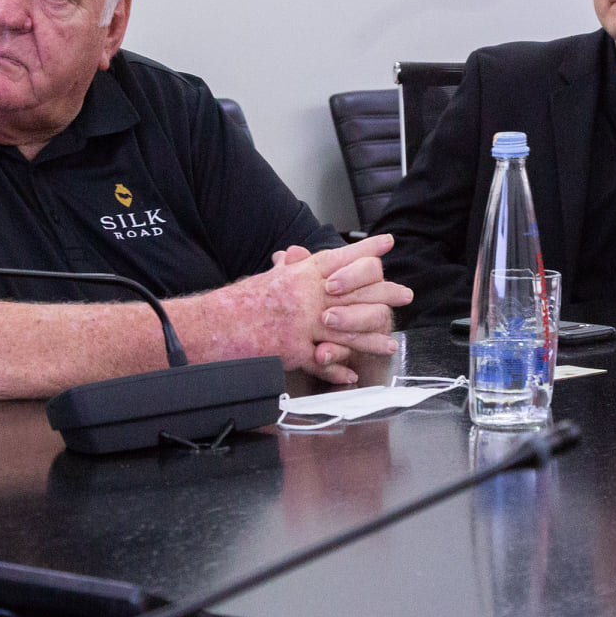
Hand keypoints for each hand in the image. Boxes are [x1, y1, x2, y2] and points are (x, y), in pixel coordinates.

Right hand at [216, 235, 410, 383]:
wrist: (210, 325)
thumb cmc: (236, 304)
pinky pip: (323, 361)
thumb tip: (299, 256)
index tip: (388, 243)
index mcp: (300, 274)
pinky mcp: (294, 349)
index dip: (366, 250)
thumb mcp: (267, 279)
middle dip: (383, 293)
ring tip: (390, 343)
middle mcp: (306, 294)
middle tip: (405, 294)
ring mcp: (302, 323)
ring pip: (347, 328)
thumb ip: (288, 269)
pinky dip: (338, 368)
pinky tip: (353, 373)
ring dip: (371, 337)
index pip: (340, 257)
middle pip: (355, 291)